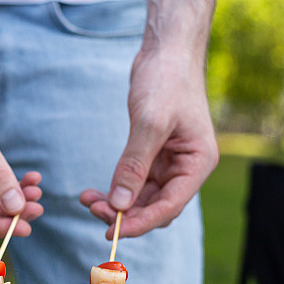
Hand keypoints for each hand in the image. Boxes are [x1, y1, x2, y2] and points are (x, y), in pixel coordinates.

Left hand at [80, 47, 217, 238]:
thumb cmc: (166, 80)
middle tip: (92, 210)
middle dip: (125, 214)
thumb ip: (134, 165)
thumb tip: (118, 205)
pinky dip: (115, 189)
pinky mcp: (153, 155)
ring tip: (86, 200)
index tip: (112, 231)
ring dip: (115, 204)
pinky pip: (134, 183)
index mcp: (198, 162)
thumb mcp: (150, 122)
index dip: (141, 222)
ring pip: (142, 198)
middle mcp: (187, 167)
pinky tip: (93, 192)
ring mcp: (170, 162)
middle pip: (156, 207)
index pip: (170, 205)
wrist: (166, 51)